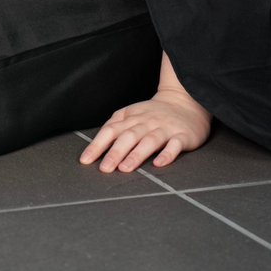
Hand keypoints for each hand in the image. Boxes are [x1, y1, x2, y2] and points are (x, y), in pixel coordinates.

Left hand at [78, 88, 211, 172]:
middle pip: (128, 136)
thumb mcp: (131, 114)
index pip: (110, 130)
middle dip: (114, 153)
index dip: (97, 145)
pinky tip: (158, 164)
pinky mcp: (182, 136)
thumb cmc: (152, 113)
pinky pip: (175, 145)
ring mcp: (165, 129)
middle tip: (104, 169)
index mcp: (131, 118)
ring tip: (124, 168)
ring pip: (149, 141)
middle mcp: (146, 122)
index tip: (86, 160)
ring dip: (136, 155)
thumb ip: (115, 127)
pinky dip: (167, 154)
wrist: (185, 101)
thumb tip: (94, 145)